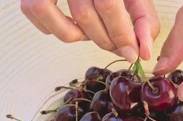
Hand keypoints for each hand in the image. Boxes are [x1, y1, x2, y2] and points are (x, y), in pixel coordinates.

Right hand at [21, 0, 159, 61]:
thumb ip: (142, 18)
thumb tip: (144, 51)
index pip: (107, 4)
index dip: (122, 34)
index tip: (135, 53)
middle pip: (86, 16)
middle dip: (108, 40)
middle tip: (119, 45)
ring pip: (64, 26)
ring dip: (85, 38)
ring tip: (95, 31)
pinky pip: (39, 18)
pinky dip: (56, 29)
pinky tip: (72, 25)